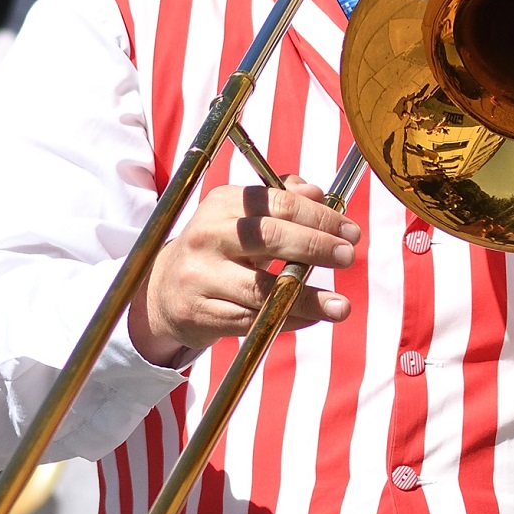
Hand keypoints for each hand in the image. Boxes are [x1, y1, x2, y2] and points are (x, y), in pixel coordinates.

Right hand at [129, 179, 361, 366]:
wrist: (162, 291)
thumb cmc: (218, 248)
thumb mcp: (242, 217)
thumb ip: (282, 200)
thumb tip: (319, 193)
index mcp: (222, 203)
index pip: (279, 203)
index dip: (320, 217)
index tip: (351, 232)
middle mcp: (207, 235)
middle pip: (270, 237)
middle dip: (315, 246)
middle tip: (348, 256)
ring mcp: (199, 275)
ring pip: (261, 288)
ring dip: (307, 298)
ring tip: (342, 306)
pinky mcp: (197, 312)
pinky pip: (251, 320)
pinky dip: (287, 320)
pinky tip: (312, 318)